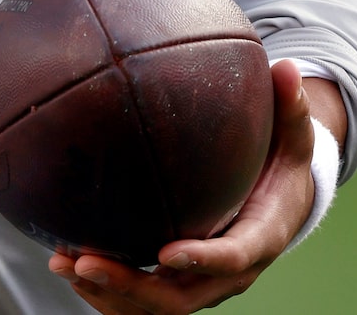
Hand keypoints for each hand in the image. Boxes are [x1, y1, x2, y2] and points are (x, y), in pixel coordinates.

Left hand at [47, 62, 343, 314]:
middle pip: (179, 298)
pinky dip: (103, 289)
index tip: (166, 252)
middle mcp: (227, 273)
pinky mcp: (176, 281)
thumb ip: (290, 104)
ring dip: (108, 293)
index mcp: (259, 238)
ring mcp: (200, 282)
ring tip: (64, 263)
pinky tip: (64, 262)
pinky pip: (139, 298)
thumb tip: (285, 65)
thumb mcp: (293, 134)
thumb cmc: (283, 163)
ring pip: (153, 307)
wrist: (283, 204)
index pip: (231, 259)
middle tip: (87, 261)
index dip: (201, 260)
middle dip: (133, 287)